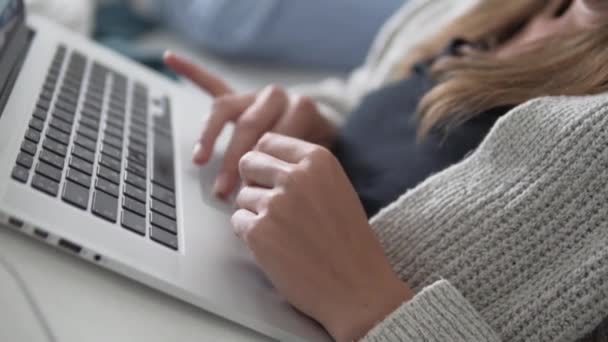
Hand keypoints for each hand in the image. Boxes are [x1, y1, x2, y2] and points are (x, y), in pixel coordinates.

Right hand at [164, 51, 336, 197]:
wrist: (324, 128)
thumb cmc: (316, 149)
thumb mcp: (316, 158)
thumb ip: (295, 168)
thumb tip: (271, 196)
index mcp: (300, 109)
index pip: (272, 137)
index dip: (259, 165)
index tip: (249, 192)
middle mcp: (276, 97)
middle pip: (247, 125)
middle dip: (233, 160)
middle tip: (223, 190)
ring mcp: (254, 95)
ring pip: (225, 109)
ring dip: (210, 136)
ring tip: (200, 158)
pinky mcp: (239, 96)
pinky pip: (213, 83)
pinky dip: (191, 71)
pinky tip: (170, 59)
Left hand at [232, 133, 412, 341]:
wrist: (358, 288)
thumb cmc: (350, 243)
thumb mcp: (335, 188)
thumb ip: (304, 170)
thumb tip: (264, 161)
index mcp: (318, 160)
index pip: (268, 141)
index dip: (266, 162)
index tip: (272, 178)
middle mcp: (295, 176)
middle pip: (248, 162)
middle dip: (254, 182)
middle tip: (271, 205)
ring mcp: (275, 203)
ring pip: (241, 195)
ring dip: (254, 212)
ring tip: (283, 233)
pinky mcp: (259, 232)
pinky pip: (237, 221)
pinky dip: (249, 234)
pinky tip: (274, 246)